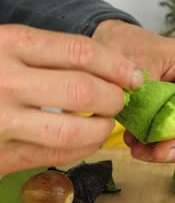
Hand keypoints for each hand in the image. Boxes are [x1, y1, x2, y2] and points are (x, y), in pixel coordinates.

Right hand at [0, 24, 142, 173]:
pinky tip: (87, 140)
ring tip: (106, 122)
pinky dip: (82, 148)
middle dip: (115, 97)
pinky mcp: (1, 156)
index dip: (117, 65)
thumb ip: (40, 54)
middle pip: (84, 90)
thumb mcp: (0, 48)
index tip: (133, 75)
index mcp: (6, 45)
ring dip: (102, 127)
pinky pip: (55, 154)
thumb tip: (100, 66)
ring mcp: (1, 122)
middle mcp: (5, 82)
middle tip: (121, 100)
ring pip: (74, 129)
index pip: (80, 52)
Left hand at [92, 20, 174, 162]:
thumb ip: (149, 94)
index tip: (172, 134)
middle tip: (154, 154)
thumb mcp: (137, 64)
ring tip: (137, 150)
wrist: (123, 49)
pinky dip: (161, 150)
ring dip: (168, 151)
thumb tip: (154, 126)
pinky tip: (139, 145)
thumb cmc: (134, 48)